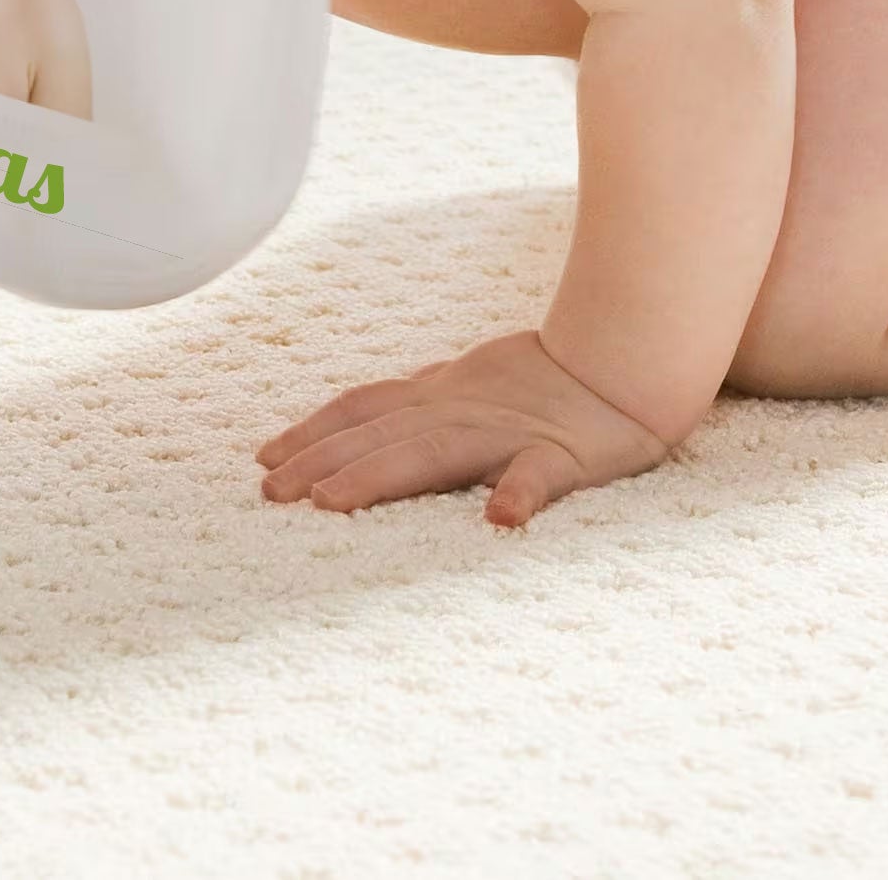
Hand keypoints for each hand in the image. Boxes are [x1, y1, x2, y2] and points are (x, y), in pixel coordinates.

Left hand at [254, 328, 672, 526]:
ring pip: (434, 453)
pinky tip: (500, 521)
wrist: (623, 366)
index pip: (363, 409)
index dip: (313, 431)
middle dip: (320, 460)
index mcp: (439, 399)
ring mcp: (507, 433)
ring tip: (331, 501)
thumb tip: (347, 422)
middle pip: (380, 434)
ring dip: (380, 474)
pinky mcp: (561, 456)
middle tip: (269, 491)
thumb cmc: (535, 386)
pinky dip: (519, 495)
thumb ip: (411, 406)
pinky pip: (538, 478)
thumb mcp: (461, 388)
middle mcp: (461, 412)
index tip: (264, 457)